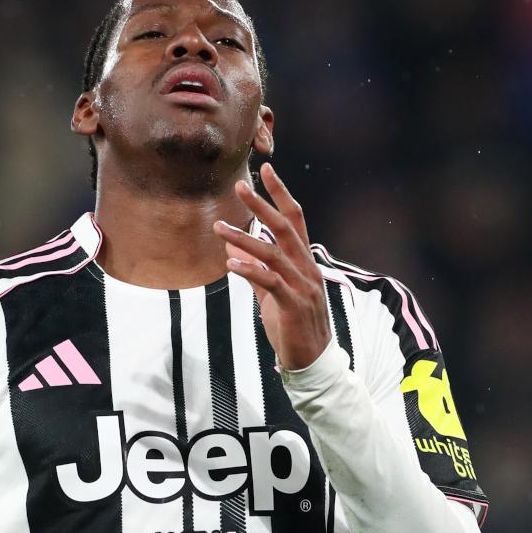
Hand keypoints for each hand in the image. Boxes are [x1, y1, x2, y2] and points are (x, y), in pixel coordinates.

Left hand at [214, 163, 331, 370]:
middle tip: (239, 187)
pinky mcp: (294, 305)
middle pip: (284, 227)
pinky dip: (250, 270)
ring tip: (218, 228)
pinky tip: (230, 263)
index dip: (280, 194)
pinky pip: (270, 282)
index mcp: (304, 262)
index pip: (294, 219)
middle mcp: (307, 268)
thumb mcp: (273, 297)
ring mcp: (303, 286)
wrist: (313, 362)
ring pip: (273, 253)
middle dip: (262, 204)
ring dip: (244, 238)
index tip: (266, 170)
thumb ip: (258, 275)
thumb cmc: (294, 328)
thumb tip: (238, 255)